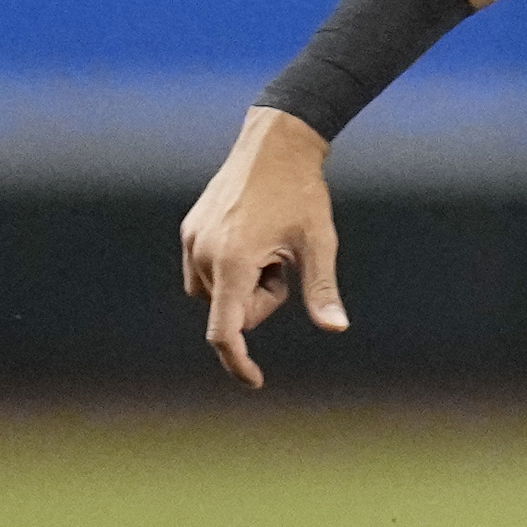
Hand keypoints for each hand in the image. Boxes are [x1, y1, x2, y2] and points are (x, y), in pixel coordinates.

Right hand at [179, 107, 344, 388]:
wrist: (276, 144)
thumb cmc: (302, 194)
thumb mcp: (319, 244)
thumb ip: (322, 290)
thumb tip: (337, 329)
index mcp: (233, 261)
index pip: (225, 330)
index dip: (238, 361)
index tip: (254, 381)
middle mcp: (204, 253)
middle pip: (233, 311)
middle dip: (262, 299)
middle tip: (284, 262)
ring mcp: (192, 240)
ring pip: (219, 294)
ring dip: (248, 284)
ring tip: (269, 246)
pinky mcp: (190, 230)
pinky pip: (208, 274)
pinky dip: (233, 270)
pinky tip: (253, 238)